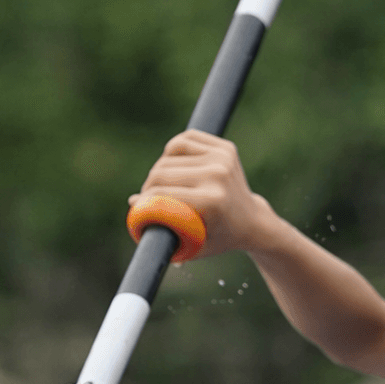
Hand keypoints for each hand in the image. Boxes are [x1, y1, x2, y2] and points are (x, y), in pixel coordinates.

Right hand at [130, 130, 277, 257]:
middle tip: (148, 197)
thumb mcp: (191, 243)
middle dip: (148, 186)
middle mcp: (217, 174)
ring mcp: (223, 158)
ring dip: (160, 168)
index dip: (144, 201)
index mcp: (212, 200)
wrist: (252, 222)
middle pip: (162, 172)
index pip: (161, 194)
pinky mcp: (225, 148)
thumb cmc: (219, 237)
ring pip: (170, 153)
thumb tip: (132, 201)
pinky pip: (185, 140)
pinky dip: (173, 150)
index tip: (138, 207)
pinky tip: (173, 164)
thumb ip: (161, 225)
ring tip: (161, 183)